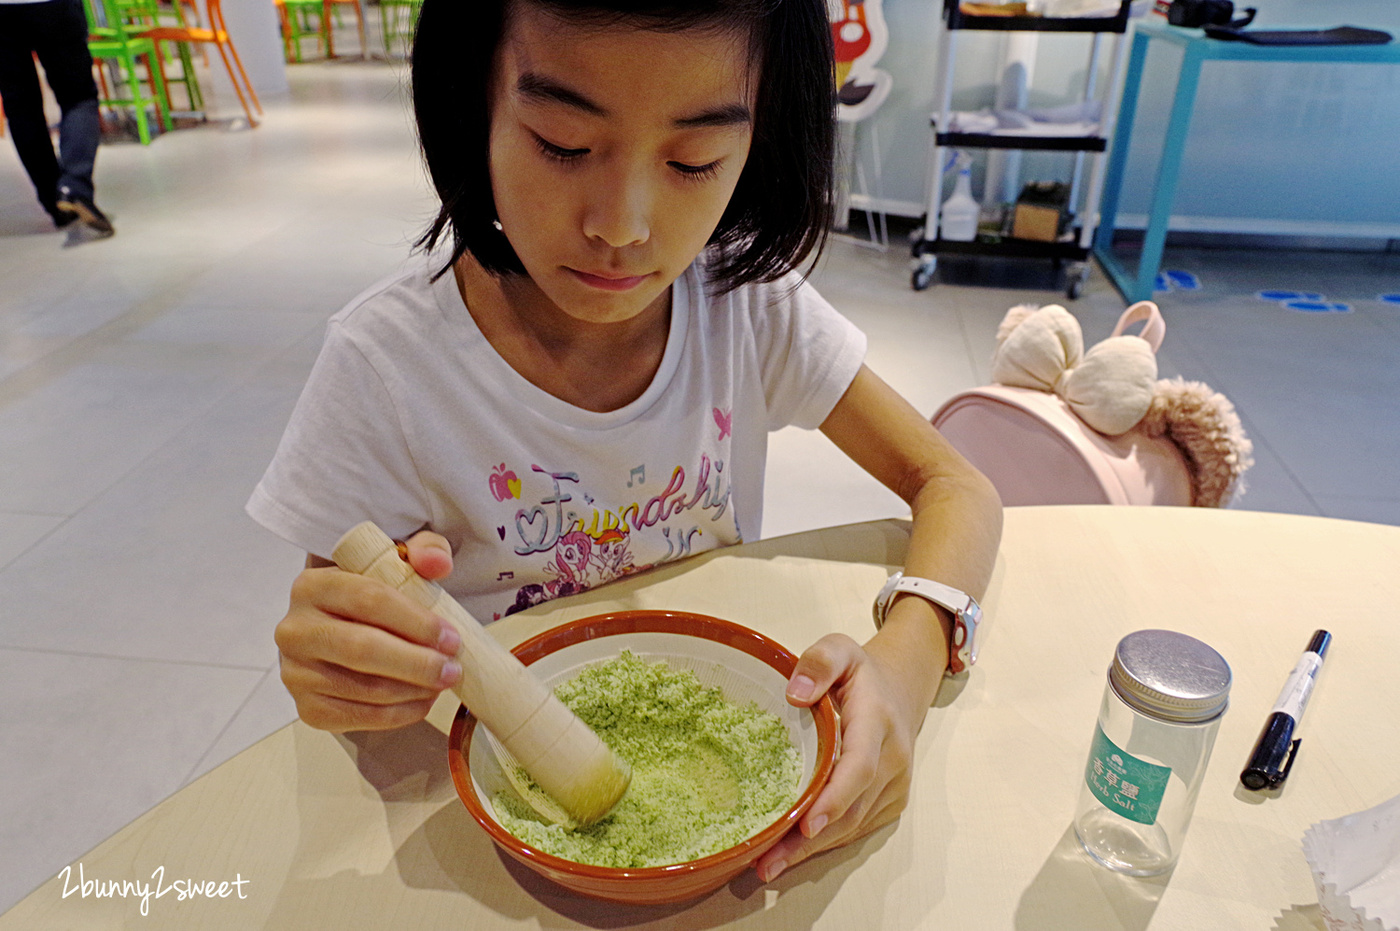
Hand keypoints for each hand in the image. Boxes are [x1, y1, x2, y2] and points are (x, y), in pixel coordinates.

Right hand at [274, 531, 463, 730]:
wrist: (340, 631)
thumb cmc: (374, 596)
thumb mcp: (398, 563)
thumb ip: (423, 551)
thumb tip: (438, 563)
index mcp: (313, 584)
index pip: (369, 600)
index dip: (415, 621)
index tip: (451, 637)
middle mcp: (294, 629)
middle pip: (362, 649)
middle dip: (416, 663)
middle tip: (452, 669)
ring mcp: (295, 672)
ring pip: (362, 688)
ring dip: (412, 691)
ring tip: (443, 683)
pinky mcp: (306, 708)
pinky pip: (356, 718)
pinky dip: (397, 714)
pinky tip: (422, 701)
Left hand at [754, 632, 929, 882]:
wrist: (901, 689)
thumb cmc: (860, 672)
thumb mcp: (839, 647)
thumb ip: (819, 662)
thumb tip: (795, 694)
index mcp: (878, 721)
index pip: (859, 767)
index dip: (834, 799)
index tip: (806, 824)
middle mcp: (893, 759)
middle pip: (852, 808)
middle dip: (810, 839)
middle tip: (767, 861)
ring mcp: (895, 785)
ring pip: (853, 826)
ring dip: (812, 850)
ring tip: (769, 865)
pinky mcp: (890, 802)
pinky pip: (857, 828)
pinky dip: (825, 843)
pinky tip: (792, 853)